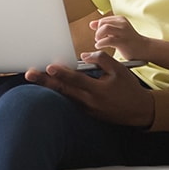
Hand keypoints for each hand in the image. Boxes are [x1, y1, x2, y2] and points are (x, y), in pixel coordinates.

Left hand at [25, 53, 155, 126]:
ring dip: (48, 87)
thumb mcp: (119, 70)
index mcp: (97, 90)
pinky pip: (69, 101)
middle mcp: (89, 101)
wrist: (138, 111)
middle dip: (45, 81)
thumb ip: (102, 60)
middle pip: (63, 90)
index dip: (61, 73)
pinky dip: (58, 94)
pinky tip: (48, 87)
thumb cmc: (129, 88)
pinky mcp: (86, 112)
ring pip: (63, 96)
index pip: (76, 80)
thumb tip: (84, 56)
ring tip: (35, 78)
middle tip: (29, 74)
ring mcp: (86, 109)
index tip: (49, 66)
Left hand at [91, 16, 149, 61]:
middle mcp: (122, 24)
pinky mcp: (123, 42)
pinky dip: (100, 43)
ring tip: (99, 42)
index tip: (100, 35)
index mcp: (120, 19)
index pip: (103, 20)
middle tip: (99, 39)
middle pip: (102, 23)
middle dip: (97, 32)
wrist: (144, 49)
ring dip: (98, 36)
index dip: (98, 28)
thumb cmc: (129, 40)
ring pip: (105, 28)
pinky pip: (108, 40)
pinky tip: (100, 46)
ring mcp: (123, 32)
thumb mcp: (117, 30)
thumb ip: (105, 26)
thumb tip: (91, 24)